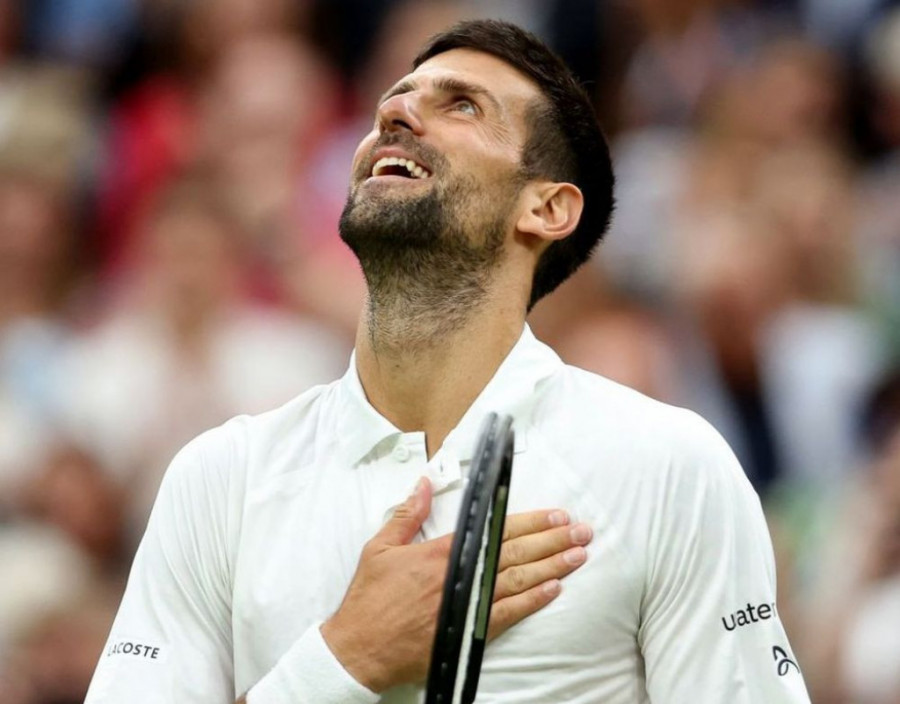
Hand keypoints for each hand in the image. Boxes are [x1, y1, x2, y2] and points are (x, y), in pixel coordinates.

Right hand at [320, 477, 592, 691]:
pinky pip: (509, 614)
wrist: (360, 649)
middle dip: (552, 540)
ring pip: (519, 581)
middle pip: (516, 554)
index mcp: (441, 552)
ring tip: (578, 555)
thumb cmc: (369, 599)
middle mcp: (460, 576)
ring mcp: (467, 605)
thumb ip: (407, 514)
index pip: (495, 531)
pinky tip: (555, 589)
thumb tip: (424, 484)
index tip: (554, 514)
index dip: (529, 522)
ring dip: (552, 566)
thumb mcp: (380, 547)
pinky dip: (533, 601)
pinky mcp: (468, 632)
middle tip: (581, 530)